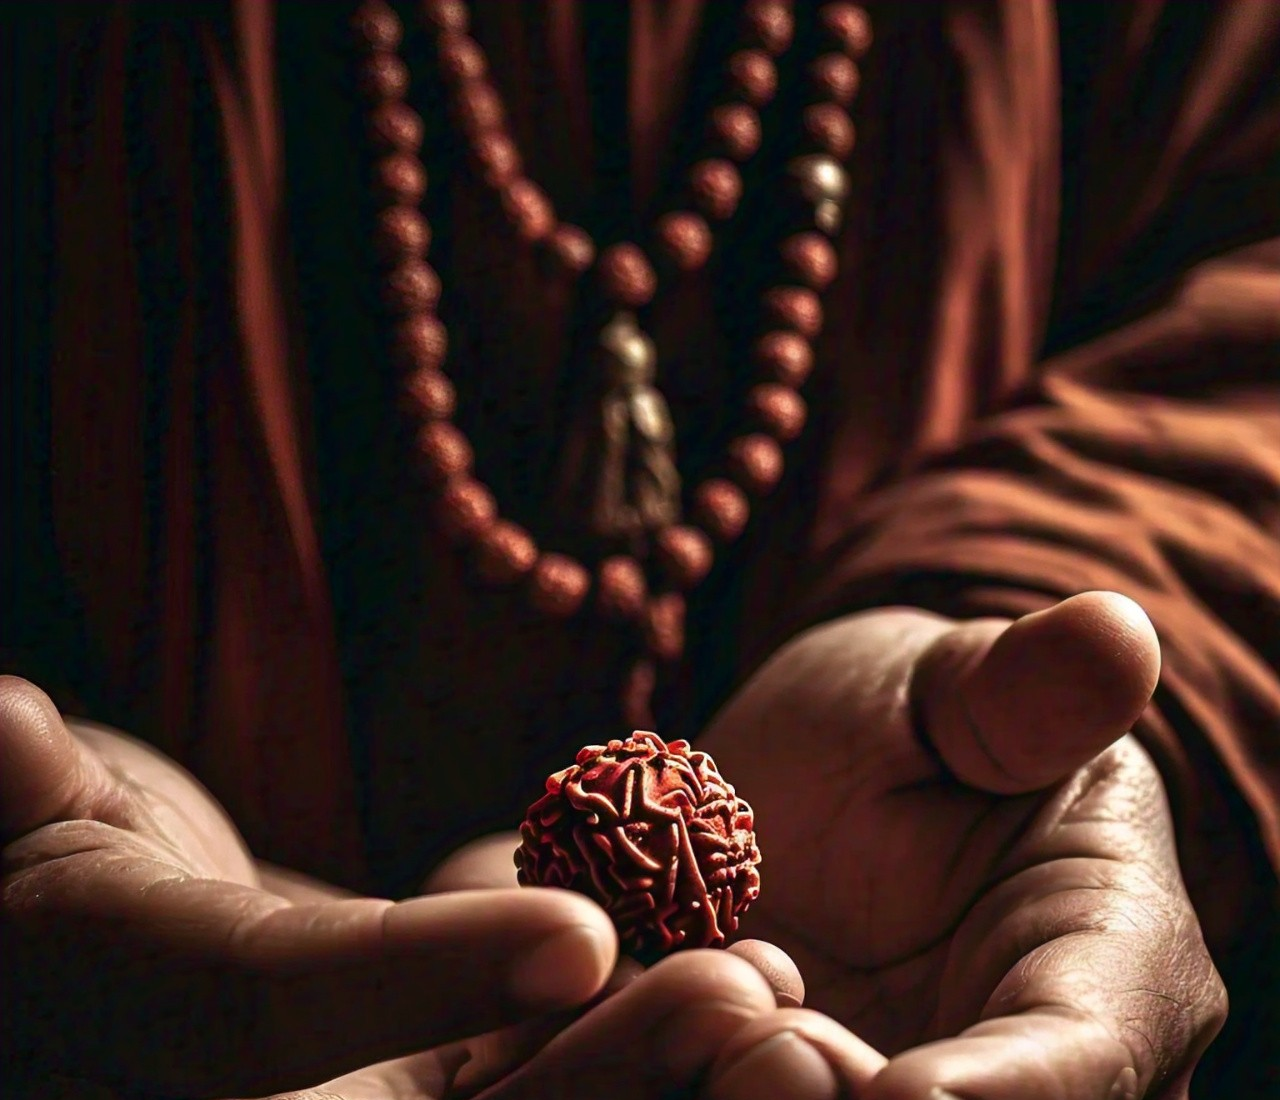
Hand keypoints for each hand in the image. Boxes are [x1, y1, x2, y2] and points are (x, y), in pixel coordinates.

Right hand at [0, 677, 800, 1099]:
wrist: (96, 958)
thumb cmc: (44, 891)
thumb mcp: (19, 824)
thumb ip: (17, 784)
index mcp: (171, 1040)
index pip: (293, 1013)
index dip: (431, 973)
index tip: (574, 926)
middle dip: (612, 1074)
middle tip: (748, 1002)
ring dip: (665, 1063)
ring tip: (787, 996)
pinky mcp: (438, 1089)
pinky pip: (552, 1070)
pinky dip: (650, 1034)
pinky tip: (764, 983)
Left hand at [694, 592, 1226, 1098]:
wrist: (819, 769)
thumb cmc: (916, 714)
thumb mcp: (961, 688)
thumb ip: (1025, 689)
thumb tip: (1115, 634)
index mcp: (1105, 964)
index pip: (1092, 1056)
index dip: (1012, 1092)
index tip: (907, 1096)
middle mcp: (1017, 1065)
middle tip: (763, 1040)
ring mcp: (888, 1085)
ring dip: (746, 1097)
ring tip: (700, 999)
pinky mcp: (775, 1087)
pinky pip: (723, 1099)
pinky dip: (674, 1076)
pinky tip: (630, 1011)